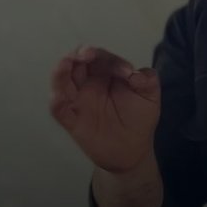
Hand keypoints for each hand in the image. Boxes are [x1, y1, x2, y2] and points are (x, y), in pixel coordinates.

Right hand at [49, 46, 159, 173]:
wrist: (132, 151)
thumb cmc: (139, 119)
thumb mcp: (150, 97)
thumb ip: (148, 81)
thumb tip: (135, 74)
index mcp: (105, 74)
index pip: (101, 57)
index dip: (109, 59)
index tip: (126, 72)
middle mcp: (88, 84)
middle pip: (75, 62)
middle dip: (77, 54)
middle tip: (85, 54)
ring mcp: (78, 101)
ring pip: (62, 81)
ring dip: (60, 71)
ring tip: (64, 64)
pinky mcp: (72, 121)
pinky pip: (59, 111)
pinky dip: (56, 103)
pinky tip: (58, 98)